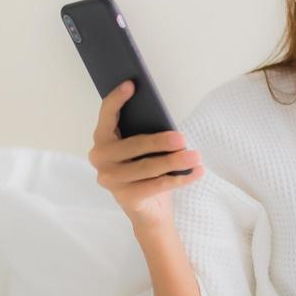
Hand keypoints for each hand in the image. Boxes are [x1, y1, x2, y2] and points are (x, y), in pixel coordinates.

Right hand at [87, 79, 204, 228]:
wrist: (149, 211)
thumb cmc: (147, 171)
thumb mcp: (145, 149)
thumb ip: (145, 133)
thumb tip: (164, 119)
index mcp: (102, 140)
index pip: (106, 115)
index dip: (117, 99)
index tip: (131, 84)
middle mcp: (100, 159)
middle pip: (133, 145)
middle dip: (161, 141)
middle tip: (183, 138)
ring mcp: (110, 180)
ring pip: (147, 167)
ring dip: (175, 161)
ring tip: (195, 156)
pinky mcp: (125, 198)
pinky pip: (156, 186)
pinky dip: (179, 179)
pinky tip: (195, 172)